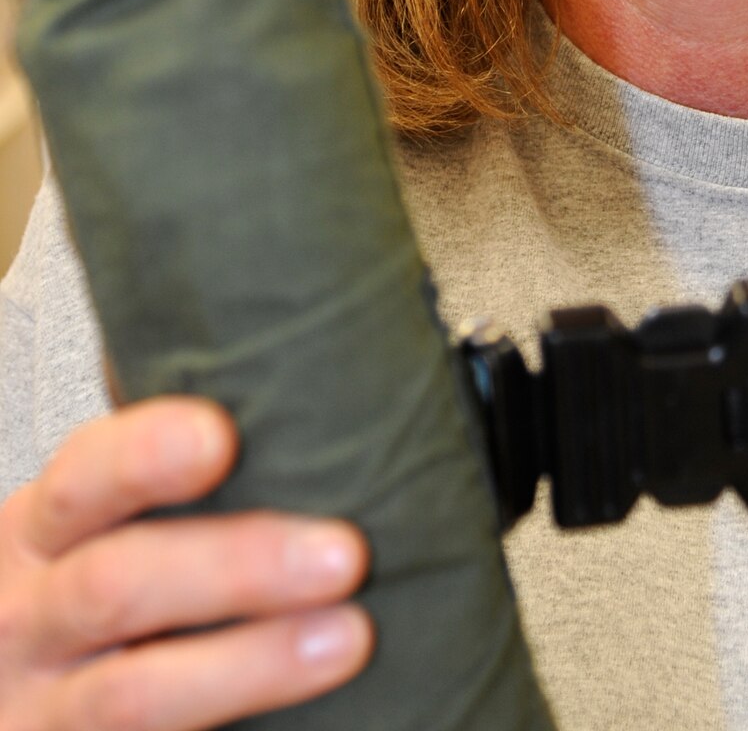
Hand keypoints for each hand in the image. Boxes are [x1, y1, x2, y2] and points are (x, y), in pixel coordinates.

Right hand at [0, 397, 372, 729]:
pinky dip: (233, 721)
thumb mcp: (97, 532)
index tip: (222, 437)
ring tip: (349, 636)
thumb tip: (311, 413)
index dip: (144, 456)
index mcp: (38, 532)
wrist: (21, 696)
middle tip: (343, 553)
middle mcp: (28, 615)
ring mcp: (41, 707)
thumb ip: (171, 490)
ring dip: (252, 663)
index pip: (82, 479)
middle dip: (236, 566)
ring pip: (136, 694)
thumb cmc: (92, 589)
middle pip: (118, 586)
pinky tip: (307, 710)